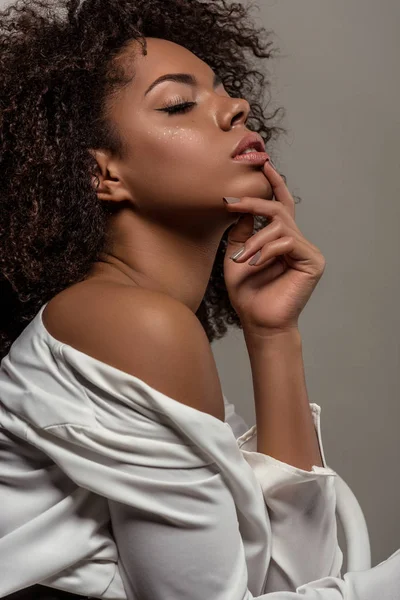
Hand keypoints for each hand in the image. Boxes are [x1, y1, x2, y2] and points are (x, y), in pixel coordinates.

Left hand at [223, 160, 325, 335]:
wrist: (258, 322)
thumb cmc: (247, 293)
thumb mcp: (237, 255)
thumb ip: (242, 231)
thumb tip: (243, 206)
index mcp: (281, 239)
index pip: (280, 205)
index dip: (273, 184)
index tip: (263, 163)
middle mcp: (296, 242)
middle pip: (279, 209)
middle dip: (254, 203)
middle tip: (230, 204)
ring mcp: (307, 251)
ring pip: (280, 227)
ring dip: (255, 241)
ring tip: (241, 259)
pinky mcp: (313, 262)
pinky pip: (288, 243)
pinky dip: (267, 250)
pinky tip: (255, 264)